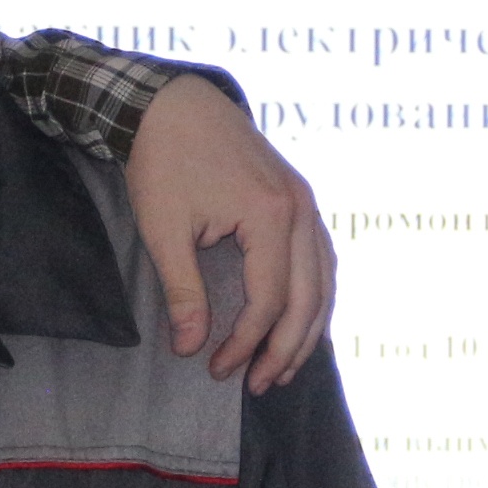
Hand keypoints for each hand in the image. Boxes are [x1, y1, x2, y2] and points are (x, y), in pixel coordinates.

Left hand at [123, 76, 335, 392]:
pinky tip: (300, 318)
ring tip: (283, 366)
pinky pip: (321, 257)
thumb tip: (191, 347)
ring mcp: (306, 202)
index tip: (216, 369)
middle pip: (308, 298)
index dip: (244, 344)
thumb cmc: (163, 160)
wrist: (173, 102)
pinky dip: (315, 294)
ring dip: (308, 328)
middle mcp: (300, 210)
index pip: (268, 301)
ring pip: (324, 281)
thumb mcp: (165, 230)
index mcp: (270, 216)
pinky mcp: (299, 197)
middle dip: (284, 349)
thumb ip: (183, 292)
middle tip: (257, 385)